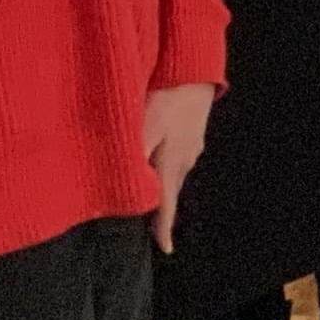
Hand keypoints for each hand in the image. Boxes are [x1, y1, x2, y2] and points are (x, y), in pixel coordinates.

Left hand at [144, 83, 216, 251]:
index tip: (165, 250)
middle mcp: (185, 159)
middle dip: (161, 207)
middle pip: (170, 191)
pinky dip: (167, 163)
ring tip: (149, 190)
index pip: (166, 205)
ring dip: (163, 183)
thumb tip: (125, 185)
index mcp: (171, 164)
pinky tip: (158, 154)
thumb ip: (133, 156)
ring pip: (175, 173)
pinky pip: (179, 156)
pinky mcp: (194, 132)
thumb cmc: (166, 97)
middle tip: (150, 221)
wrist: (194, 69)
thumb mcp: (143, 127)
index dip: (163, 228)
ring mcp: (192, 145)